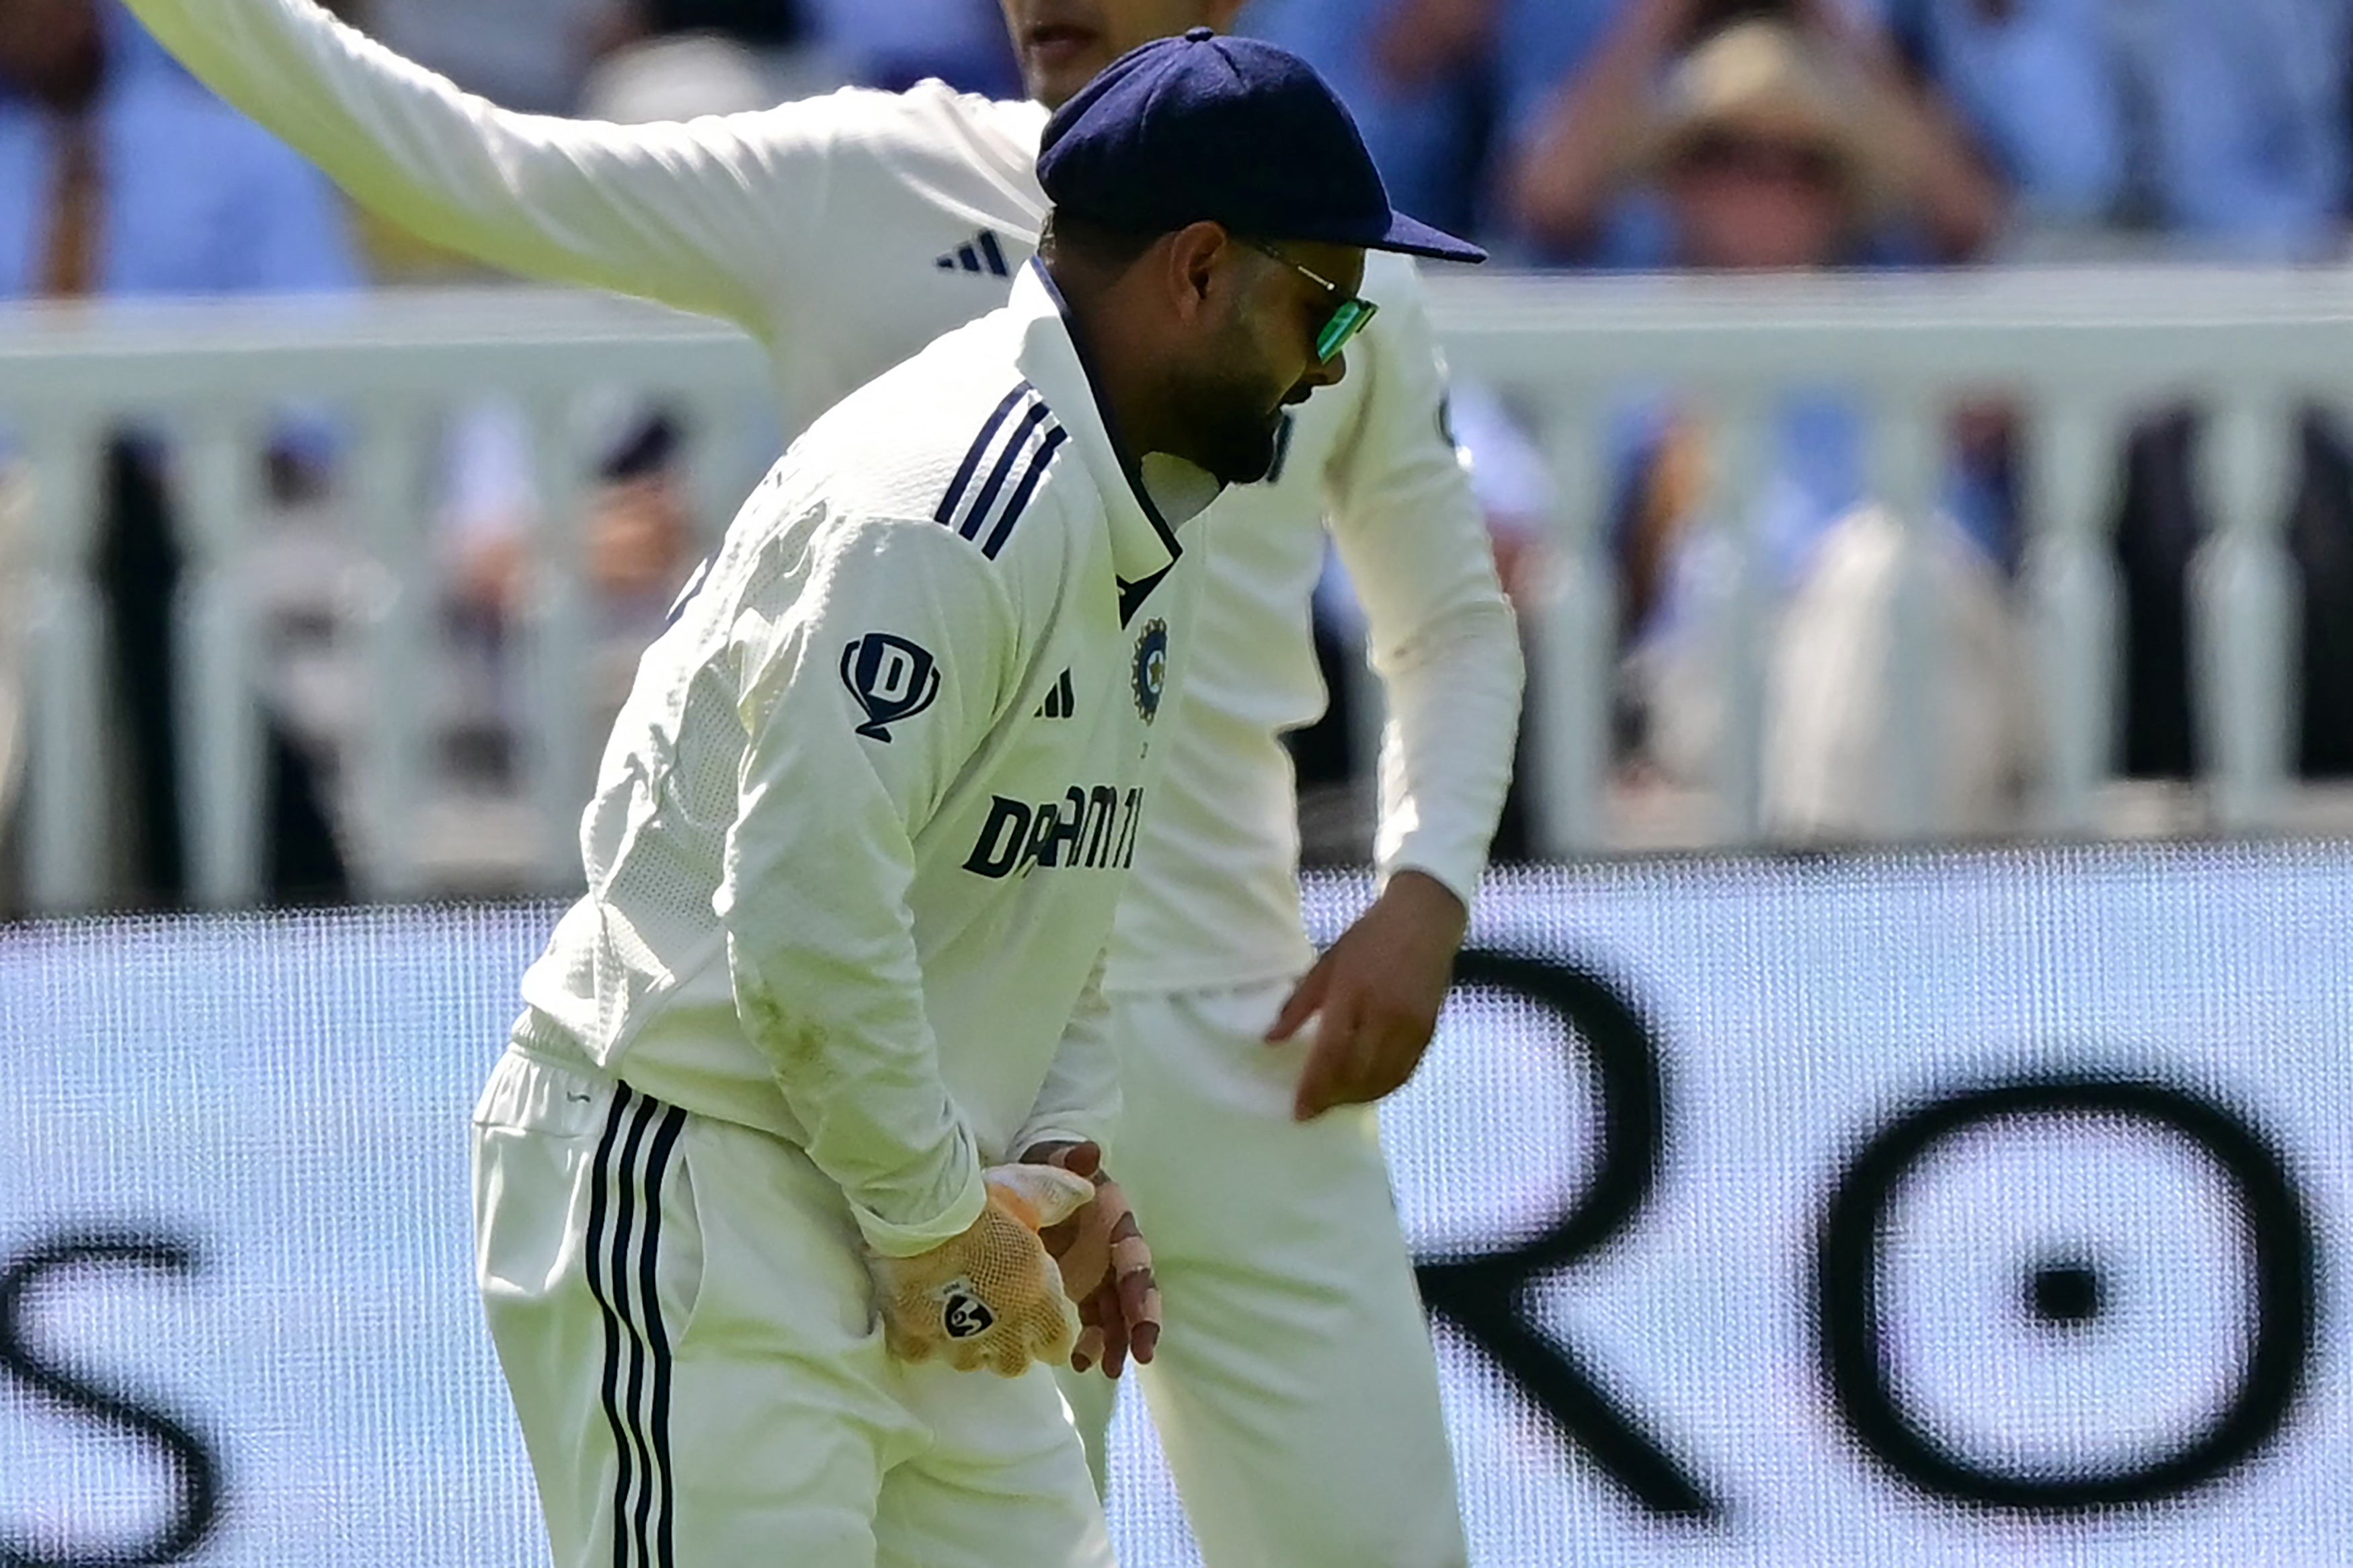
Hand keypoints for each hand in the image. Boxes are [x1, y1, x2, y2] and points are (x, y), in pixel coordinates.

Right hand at [867, 1164, 1092, 1375]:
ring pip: (969, 1362)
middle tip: (998, 1309)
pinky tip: (921, 1311)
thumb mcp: (1032, 1195)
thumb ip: (1060, 1200)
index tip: (1038, 1310)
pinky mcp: (916, 1340)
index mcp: (1039, 1306)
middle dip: (1010, 1343)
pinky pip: (923, 1353)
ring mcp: (957, 1344)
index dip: (1048, 1330)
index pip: (1057, 1347)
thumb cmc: (984, 1206)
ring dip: (968, 1342)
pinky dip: (922, 1338)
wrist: (922, 1217)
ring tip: (955, 1309)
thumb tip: (1085, 1192)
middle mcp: (1002, 1337)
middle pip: (1014, 1363)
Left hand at [1020, 1141, 1161, 1376]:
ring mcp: (1092, 1273)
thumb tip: (1090, 1151)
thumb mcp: (1053, 1158)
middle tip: (1138, 1356)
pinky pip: (1084, 1318)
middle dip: (1138, 1325)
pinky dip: (1085, 1340)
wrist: (1019, 1179)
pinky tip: (1075, 1359)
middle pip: (1132, 1293)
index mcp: (1114, 1221)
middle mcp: (1110, 1252)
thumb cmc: (1044, 1167)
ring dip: (1114, 1341)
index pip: (1134, 1257)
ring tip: (1105, 1370)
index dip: (1141, 1287)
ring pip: (1112, 1312)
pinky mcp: (1071, 1288)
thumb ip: (1070, 1158)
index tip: (1144, 1316)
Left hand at [1267, 870, 1466, 1120]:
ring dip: (1359, 1097)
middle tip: (1315, 1108)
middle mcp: (1384, 1014)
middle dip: (1334, 1098)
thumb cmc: (1368, 938)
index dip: (1315, 1088)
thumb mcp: (1327, 964)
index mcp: (1352, 993)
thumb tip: (1271, 1039)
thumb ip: (1298, 1005)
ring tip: (1337, 1102)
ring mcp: (1411, 1026)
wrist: (1424, 920)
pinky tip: (1368, 1090)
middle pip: (1357, 1073)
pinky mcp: (1428, 1031)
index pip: (1331, 1054)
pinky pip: (1405, 1072)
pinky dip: (1384, 1087)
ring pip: (1384, 1079)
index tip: (1299, 1112)